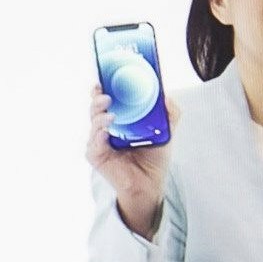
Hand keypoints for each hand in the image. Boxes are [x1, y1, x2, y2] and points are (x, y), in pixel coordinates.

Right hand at [86, 86, 170, 238]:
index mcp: (120, 118)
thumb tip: (166, 95)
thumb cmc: (154, 158)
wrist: (151, 184)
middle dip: (97, 98)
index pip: (108, 98)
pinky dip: (99, 136)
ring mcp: (99, 142)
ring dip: (99, 116)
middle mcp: (106, 128)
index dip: (104, 87)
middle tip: (105, 94)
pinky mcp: (97, 156)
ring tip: (110, 114)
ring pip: (94, 123)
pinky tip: (105, 133)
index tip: (104, 77)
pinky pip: (94, 144)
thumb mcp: (166, 131)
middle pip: (96, 107)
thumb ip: (169, 113)